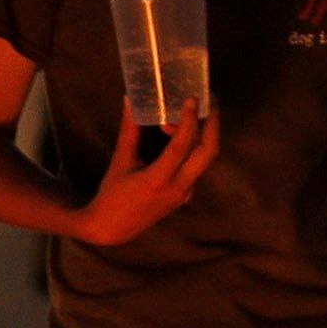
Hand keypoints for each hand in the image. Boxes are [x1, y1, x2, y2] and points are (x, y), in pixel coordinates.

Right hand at [71, 104, 216, 246]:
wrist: (112, 228)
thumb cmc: (112, 195)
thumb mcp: (120, 162)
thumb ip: (129, 131)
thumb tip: (131, 101)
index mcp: (158, 180)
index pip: (182, 146)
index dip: (189, 120)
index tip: (192, 99)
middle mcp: (177, 188)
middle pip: (208, 153)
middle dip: (213, 124)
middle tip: (210, 101)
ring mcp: (184, 193)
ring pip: (204, 159)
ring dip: (201, 134)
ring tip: (186, 114)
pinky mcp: (185, 195)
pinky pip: (196, 166)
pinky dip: (193, 147)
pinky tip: (180, 134)